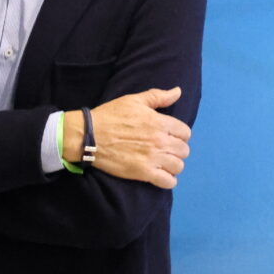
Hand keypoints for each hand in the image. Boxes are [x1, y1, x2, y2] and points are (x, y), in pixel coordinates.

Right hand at [75, 87, 190, 188]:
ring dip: (172, 165)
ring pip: (178, 166)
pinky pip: (168, 182)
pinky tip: (159, 174)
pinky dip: (167, 180)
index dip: (179, 134)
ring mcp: (153, 158)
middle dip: (176, 150)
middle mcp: (160, 141)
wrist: (89, 136)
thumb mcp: (133, 100)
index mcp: (159, 122)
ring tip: (162, 162)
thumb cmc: (110, 116)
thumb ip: (158, 96)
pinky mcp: (144, 173)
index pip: (185, 132)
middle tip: (164, 149)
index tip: (169, 136)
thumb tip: (178, 91)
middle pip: (184, 151)